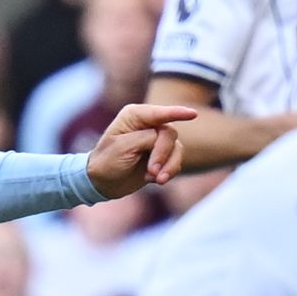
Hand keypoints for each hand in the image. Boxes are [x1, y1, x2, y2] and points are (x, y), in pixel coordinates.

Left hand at [82, 101, 196, 195]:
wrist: (103, 183)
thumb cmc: (107, 161)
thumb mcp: (124, 147)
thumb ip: (149, 139)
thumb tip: (167, 143)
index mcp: (134, 116)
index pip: (160, 113)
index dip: (177, 113)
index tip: (193, 114)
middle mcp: (148, 124)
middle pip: (170, 134)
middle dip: (163, 155)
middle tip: (152, 172)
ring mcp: (156, 139)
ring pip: (177, 149)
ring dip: (168, 166)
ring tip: (154, 179)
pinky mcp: (162, 155)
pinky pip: (176, 160)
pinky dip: (169, 171)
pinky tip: (155, 180)